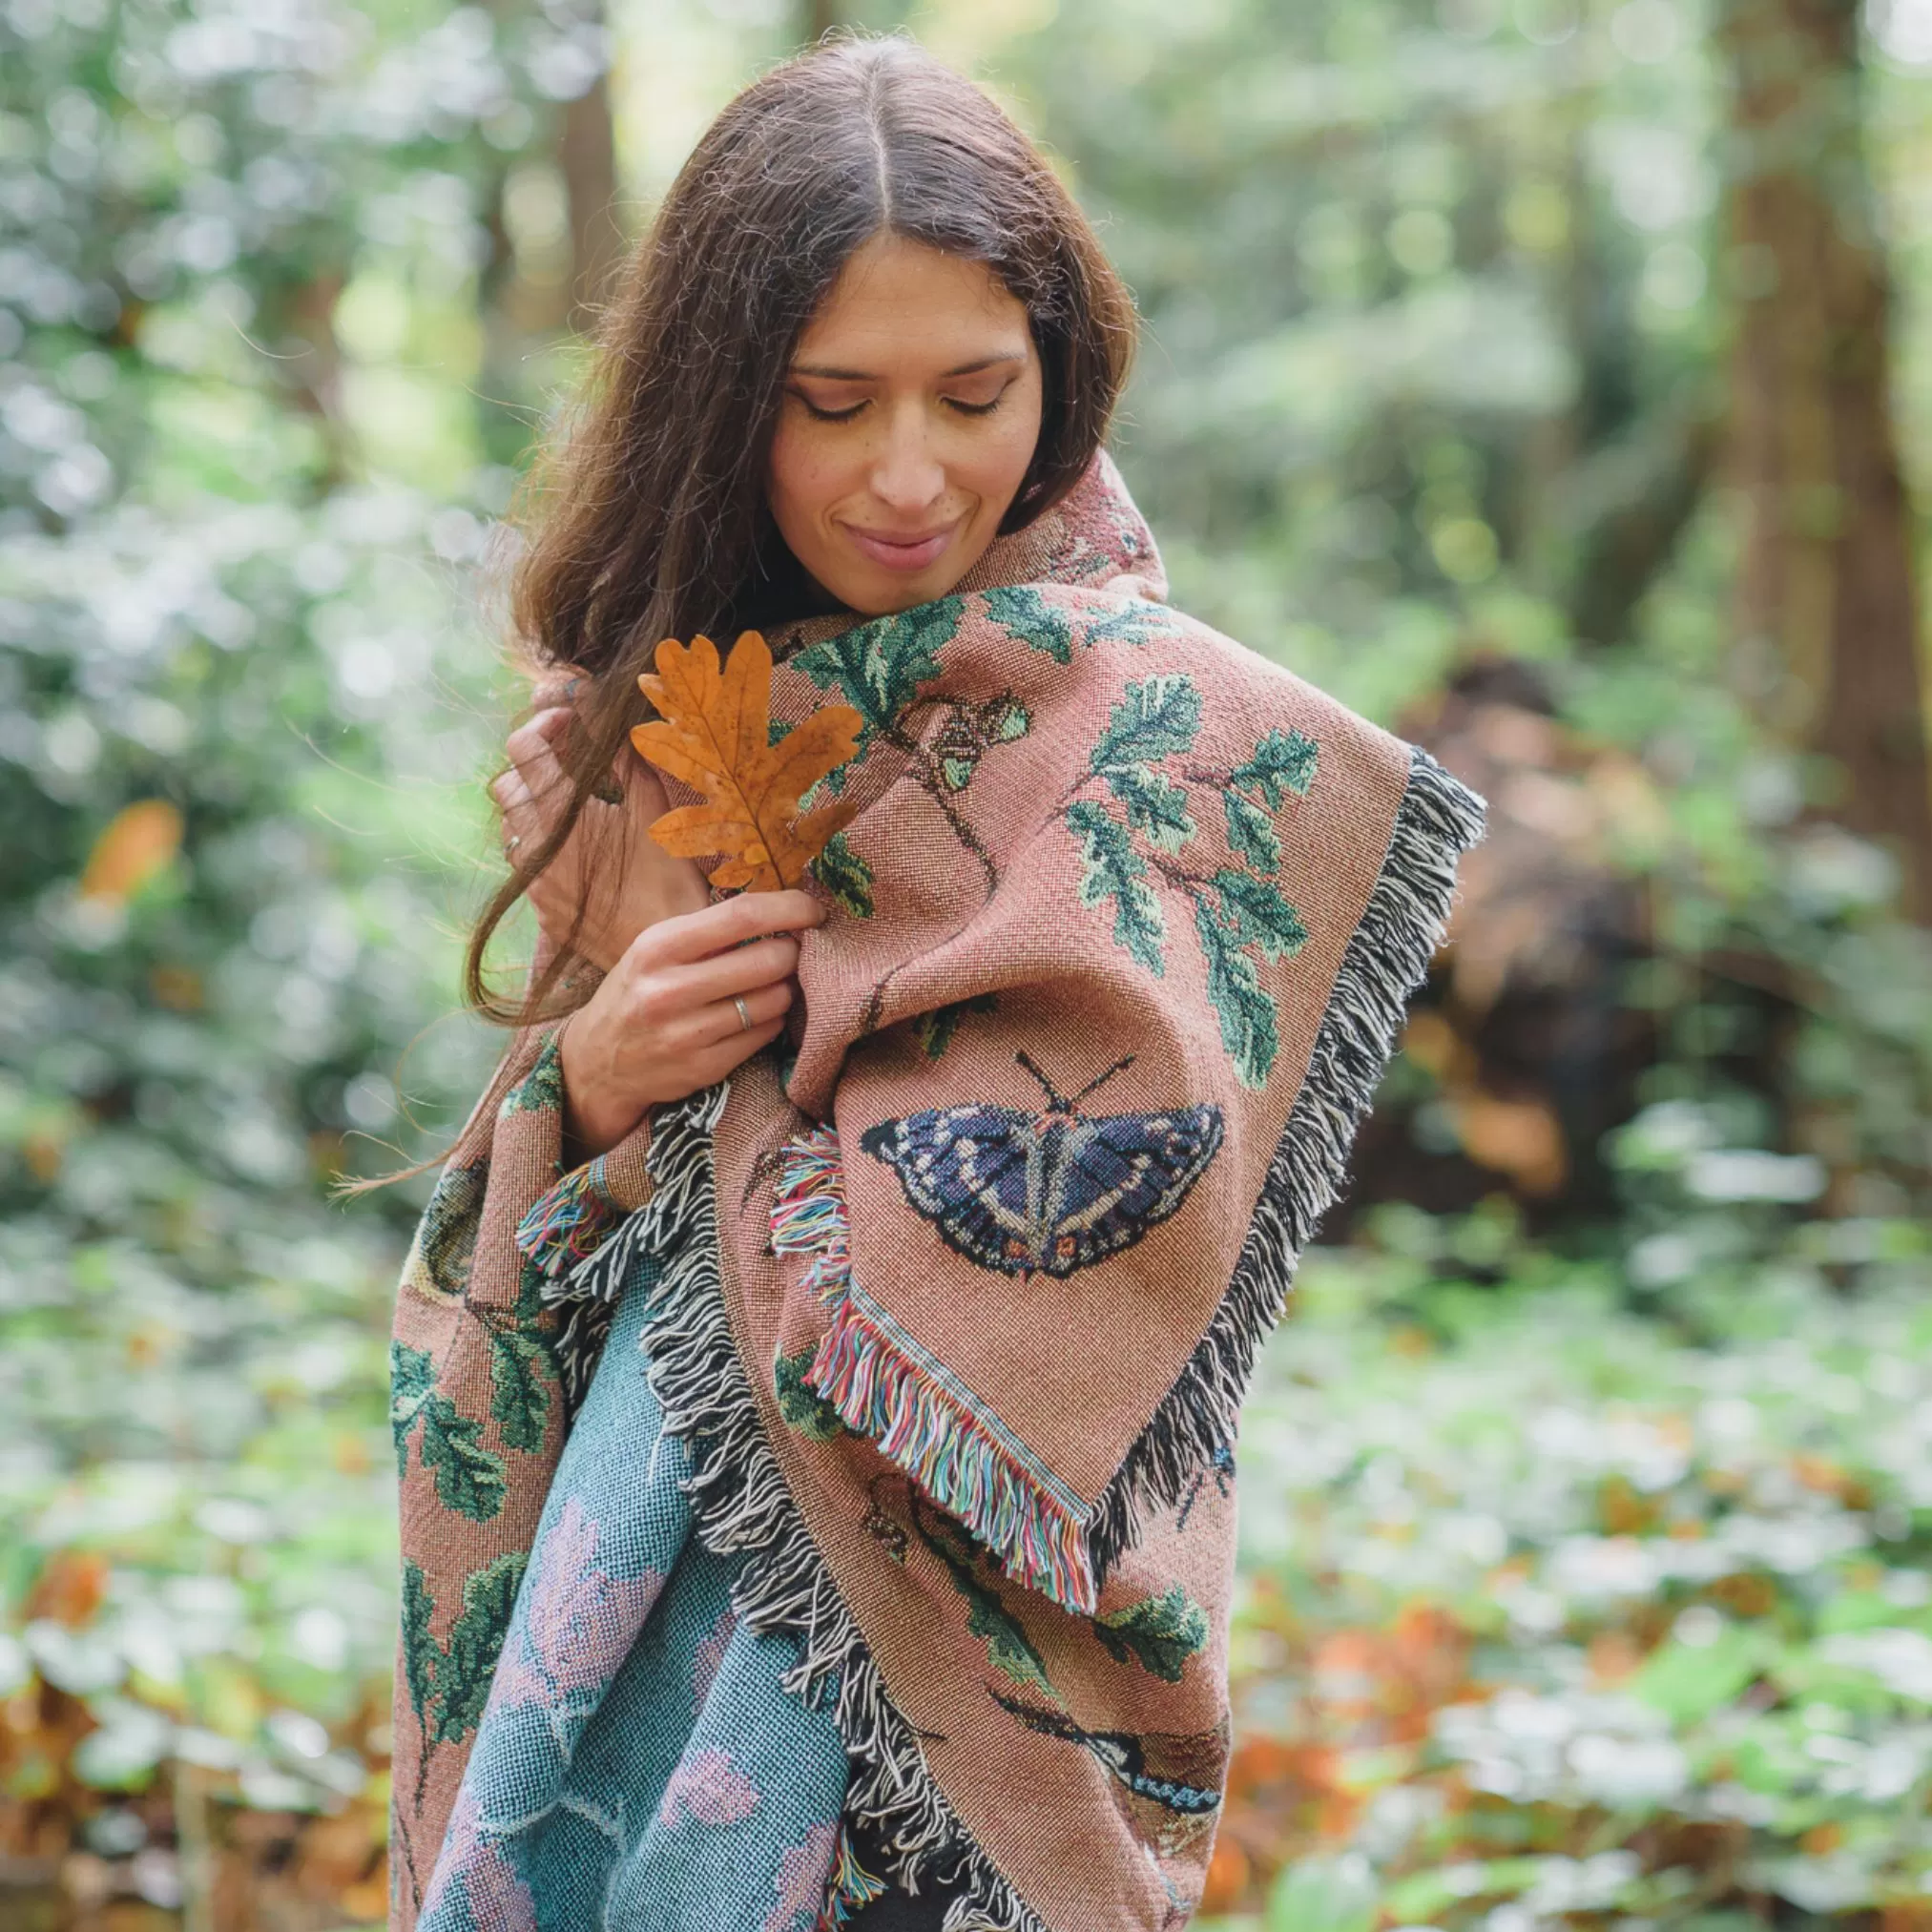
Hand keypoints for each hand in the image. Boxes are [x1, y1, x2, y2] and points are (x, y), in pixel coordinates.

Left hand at [492, 705, 709, 972]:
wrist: (663, 943)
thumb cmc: (667, 873)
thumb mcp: (650, 805)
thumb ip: (623, 757)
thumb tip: (609, 718)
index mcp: (559, 808)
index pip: (522, 746)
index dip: (543, 724)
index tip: (569, 723)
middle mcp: (534, 841)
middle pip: (505, 783)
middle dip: (532, 765)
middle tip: (568, 763)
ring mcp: (532, 878)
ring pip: (511, 826)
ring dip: (532, 807)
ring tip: (572, 808)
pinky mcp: (540, 906)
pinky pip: (525, 864)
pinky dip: (541, 845)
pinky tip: (577, 851)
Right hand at [558, 890, 824, 1155]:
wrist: (597, 1063)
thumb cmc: (637, 991)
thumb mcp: (655, 949)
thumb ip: (709, 930)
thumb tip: (782, 909)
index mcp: (658, 946)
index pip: (742, 916)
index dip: (790, 909)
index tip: (813, 911)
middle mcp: (668, 989)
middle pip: (768, 959)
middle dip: (792, 952)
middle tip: (791, 952)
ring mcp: (687, 1033)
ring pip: (774, 999)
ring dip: (785, 988)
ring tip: (769, 984)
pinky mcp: (704, 1068)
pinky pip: (765, 1034)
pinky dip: (771, 1020)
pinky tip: (756, 1015)